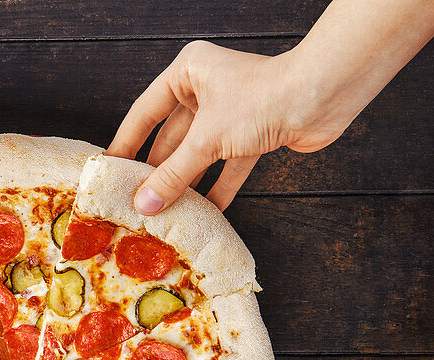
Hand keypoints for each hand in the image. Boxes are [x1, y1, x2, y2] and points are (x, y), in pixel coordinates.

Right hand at [108, 0, 433, 214]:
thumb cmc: (263, 98)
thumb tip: (144, 205)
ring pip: (198, 153)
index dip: (126, 143)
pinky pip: (227, 165)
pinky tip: (204, 211)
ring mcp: (230, 113)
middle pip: (171, 137)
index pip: (145, 113)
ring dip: (184, 182)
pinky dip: (217, 187)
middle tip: (133, 198)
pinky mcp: (253, 133)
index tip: (108, 170)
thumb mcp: (207, 139)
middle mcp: (207, 89)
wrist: (324, 95)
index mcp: (188, 73)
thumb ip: (173, 174)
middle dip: (156, 170)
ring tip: (162, 210)